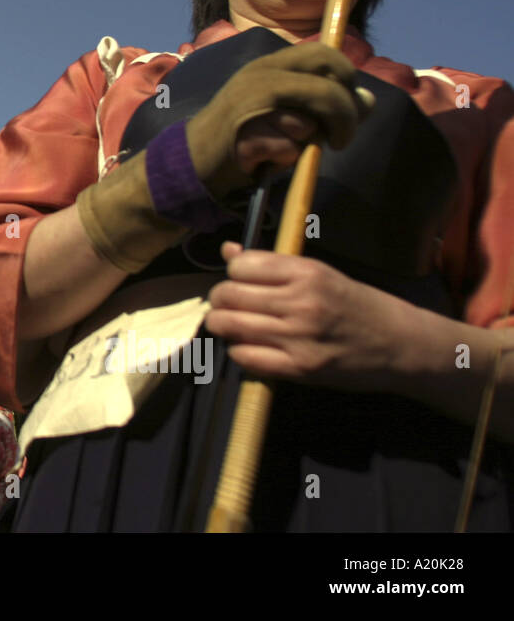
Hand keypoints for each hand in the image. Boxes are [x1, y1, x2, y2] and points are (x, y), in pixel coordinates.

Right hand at [187, 42, 373, 194]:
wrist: (195, 156)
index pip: (326, 54)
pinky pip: (288, 150)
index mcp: (273, 64)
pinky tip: (268, 159)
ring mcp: (251, 105)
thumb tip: (368, 100)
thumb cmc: (247, 130)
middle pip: (328, 88)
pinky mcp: (245, 136)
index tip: (349, 104)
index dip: (347, 78)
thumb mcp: (287, 107)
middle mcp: (262, 77)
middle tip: (340, 139)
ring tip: (286, 146)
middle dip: (345, 116)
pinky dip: (286, 160)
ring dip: (306, 142)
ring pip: (307, 124)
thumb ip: (325, 100)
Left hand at [204, 241, 404, 390]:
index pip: (240, 266)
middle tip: (227, 306)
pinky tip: (249, 347)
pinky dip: (238, 352)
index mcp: (306, 272)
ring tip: (232, 325)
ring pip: (229, 325)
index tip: (239, 281)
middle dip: (219, 301)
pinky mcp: (300, 368)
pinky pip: (245, 357)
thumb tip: (228, 251)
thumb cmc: (358, 305)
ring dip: (222, 326)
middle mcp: (300, 302)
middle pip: (228, 295)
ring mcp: (299, 337)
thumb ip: (273, 265)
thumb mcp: (320, 274)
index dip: (232, 273)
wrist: (400, 344)